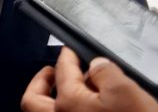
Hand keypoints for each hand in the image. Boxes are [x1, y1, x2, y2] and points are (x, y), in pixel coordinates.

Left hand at [21, 47, 157, 111]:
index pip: (62, 71)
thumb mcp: (125, 91)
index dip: (66, 57)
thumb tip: (95, 65)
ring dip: (49, 100)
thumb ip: (104, 72)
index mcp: (68, 103)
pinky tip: (83, 108)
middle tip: (51, 72)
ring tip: (69, 90)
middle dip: (39, 83)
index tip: (69, 51)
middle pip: (33, 101)